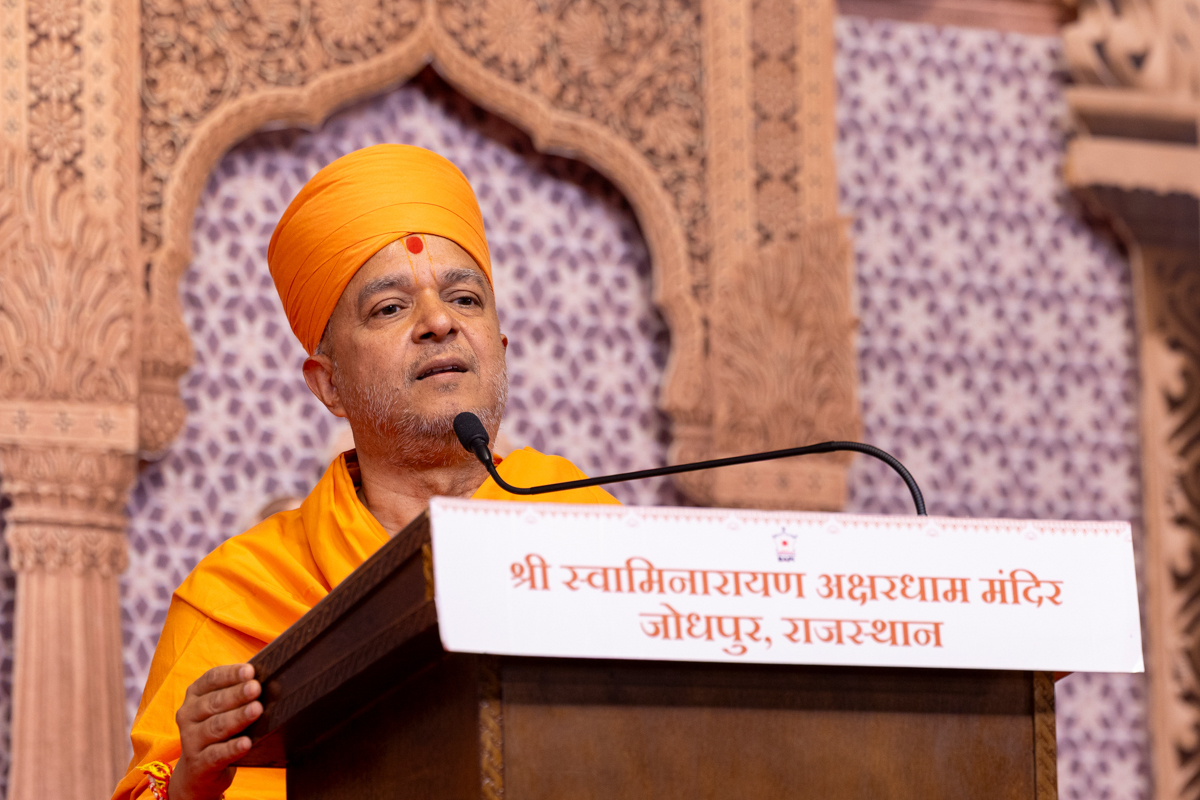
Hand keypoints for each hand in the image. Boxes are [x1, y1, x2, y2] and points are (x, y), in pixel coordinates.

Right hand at [168, 664, 261, 799]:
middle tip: (256, 688)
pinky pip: (216, 754)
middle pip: (214, 702)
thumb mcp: (222, 708)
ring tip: (256, 710)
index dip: (231, 674)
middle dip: (237, 694)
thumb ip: (238, 692)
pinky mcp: (198, 764)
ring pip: (215, 726)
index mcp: (195, 695)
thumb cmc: (218, 729)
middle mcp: (188, 715)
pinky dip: (232, 748)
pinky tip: (246, 743)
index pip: (212, 679)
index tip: (250, 671)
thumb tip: (268, 679)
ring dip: (237, 717)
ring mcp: (190, 740)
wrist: (198, 771)